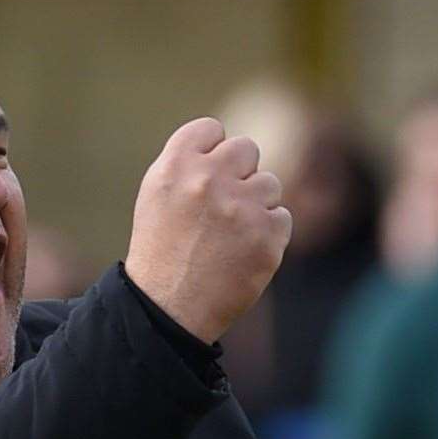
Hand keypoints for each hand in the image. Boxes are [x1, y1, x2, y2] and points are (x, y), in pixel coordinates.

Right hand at [125, 117, 290, 342]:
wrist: (168, 309)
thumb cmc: (161, 251)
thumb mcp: (157, 197)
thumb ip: (188, 163)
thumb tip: (226, 143)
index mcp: (175, 166)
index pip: (211, 129)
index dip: (210, 153)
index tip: (204, 178)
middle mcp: (208, 179)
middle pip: (246, 149)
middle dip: (238, 175)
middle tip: (220, 208)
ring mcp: (241, 207)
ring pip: (269, 184)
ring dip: (254, 206)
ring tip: (228, 236)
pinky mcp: (267, 236)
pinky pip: (281, 218)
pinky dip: (266, 236)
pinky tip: (240, 254)